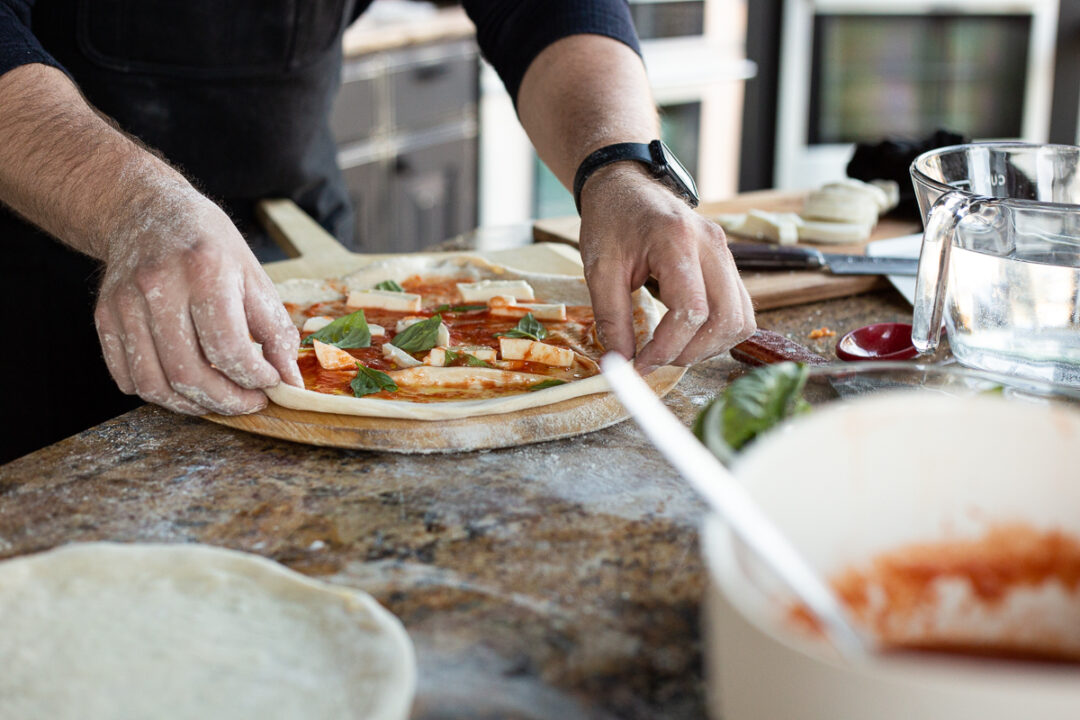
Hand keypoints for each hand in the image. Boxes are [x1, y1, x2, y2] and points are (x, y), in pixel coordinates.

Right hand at [93, 188, 301, 414]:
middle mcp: (158, 287)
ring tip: (218, 400)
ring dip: (192, 406)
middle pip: (188, 373)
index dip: (254, 377)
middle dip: (226, 401)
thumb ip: (276, 331)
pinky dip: (159, 393)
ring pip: (154, 384)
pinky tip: (184, 385)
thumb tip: (290, 382)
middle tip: (249, 403)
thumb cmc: (210, 247)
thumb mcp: (254, 277)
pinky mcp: (105, 317)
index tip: (270, 384)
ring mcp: (125, 304)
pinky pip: (127, 377)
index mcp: (204, 271)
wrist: (148, 212)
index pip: (228, 347)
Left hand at [578, 164, 755, 372]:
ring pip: (740, 319)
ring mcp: (726, 253)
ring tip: (672, 349)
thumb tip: (618, 362)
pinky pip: (739, 309)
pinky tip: (687, 335)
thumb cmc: (611, 221)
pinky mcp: (728, 263)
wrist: (627, 186)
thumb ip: (611, 317)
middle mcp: (712, 246)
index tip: (640, 363)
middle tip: (658, 359)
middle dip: (693, 352)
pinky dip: (718, 332)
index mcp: (676, 240)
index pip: (691, 310)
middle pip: (727, 318)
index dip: (667, 348)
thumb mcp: (599, 270)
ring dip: (710, 346)